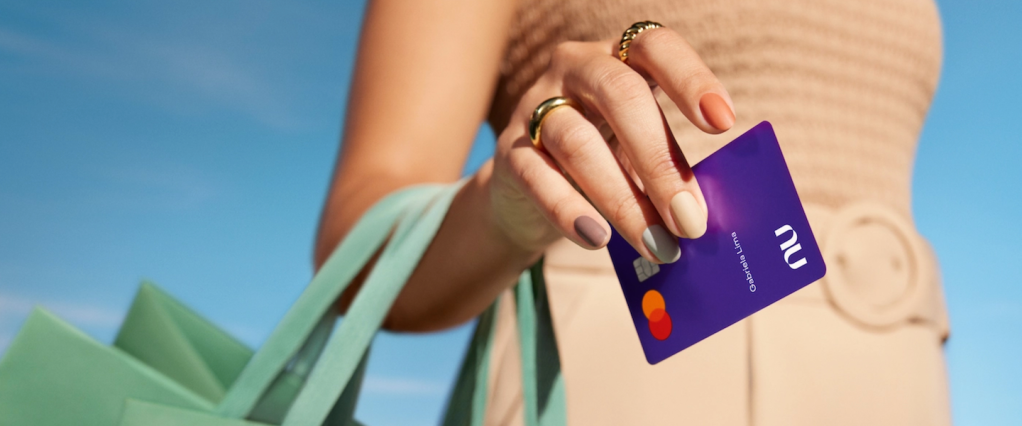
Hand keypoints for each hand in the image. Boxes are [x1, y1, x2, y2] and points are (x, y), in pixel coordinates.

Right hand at [488, 27, 735, 263]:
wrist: (531, 191)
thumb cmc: (605, 162)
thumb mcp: (640, 153)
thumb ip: (669, 170)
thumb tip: (702, 216)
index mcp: (620, 58)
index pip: (655, 46)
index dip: (690, 78)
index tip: (723, 122)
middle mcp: (576, 69)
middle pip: (619, 95)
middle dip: (660, 160)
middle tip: (690, 220)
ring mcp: (537, 106)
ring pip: (578, 142)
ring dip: (622, 199)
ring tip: (656, 245)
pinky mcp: (510, 151)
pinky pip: (538, 177)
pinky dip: (570, 210)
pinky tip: (598, 238)